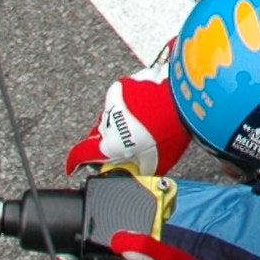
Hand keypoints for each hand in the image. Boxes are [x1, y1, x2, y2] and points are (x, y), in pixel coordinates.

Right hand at [63, 54, 184, 176]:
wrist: (185, 95)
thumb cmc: (172, 128)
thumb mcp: (160, 160)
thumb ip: (142, 170)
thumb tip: (137, 175)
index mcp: (110, 143)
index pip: (80, 154)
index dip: (74, 162)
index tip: (74, 166)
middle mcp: (107, 122)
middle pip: (98, 137)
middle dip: (107, 143)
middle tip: (125, 147)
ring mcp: (114, 102)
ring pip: (110, 118)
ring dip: (120, 124)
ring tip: (142, 125)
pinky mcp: (125, 84)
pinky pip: (120, 100)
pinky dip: (128, 106)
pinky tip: (146, 108)